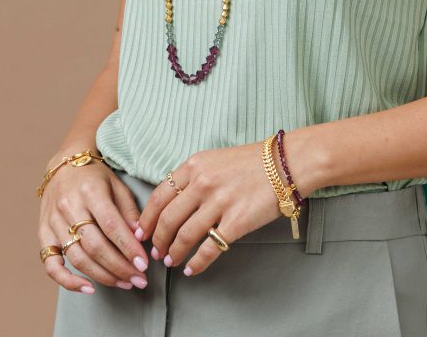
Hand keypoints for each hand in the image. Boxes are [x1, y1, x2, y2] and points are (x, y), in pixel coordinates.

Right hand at [37, 157, 151, 292]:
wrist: (64, 165)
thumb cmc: (95, 176)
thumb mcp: (117, 185)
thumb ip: (128, 211)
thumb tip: (140, 238)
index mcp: (90, 191)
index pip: (111, 225)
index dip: (128, 248)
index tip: (143, 264)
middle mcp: (69, 207)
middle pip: (95, 246)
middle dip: (119, 267)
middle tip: (139, 279)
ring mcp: (53, 222)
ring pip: (77, 257)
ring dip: (102, 276)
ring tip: (124, 283)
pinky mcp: (43, 233)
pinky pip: (51, 264)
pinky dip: (67, 281)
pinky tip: (88, 288)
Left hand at [134, 142, 285, 276]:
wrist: (285, 164)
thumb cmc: (251, 162)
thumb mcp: (214, 159)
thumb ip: (193, 177)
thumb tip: (172, 203)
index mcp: (195, 165)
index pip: (159, 196)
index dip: (147, 218)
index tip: (142, 232)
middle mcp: (202, 183)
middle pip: (168, 219)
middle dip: (158, 240)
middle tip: (156, 251)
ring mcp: (219, 203)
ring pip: (184, 236)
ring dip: (174, 252)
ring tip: (172, 260)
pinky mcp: (235, 222)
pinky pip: (209, 248)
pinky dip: (197, 262)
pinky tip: (192, 268)